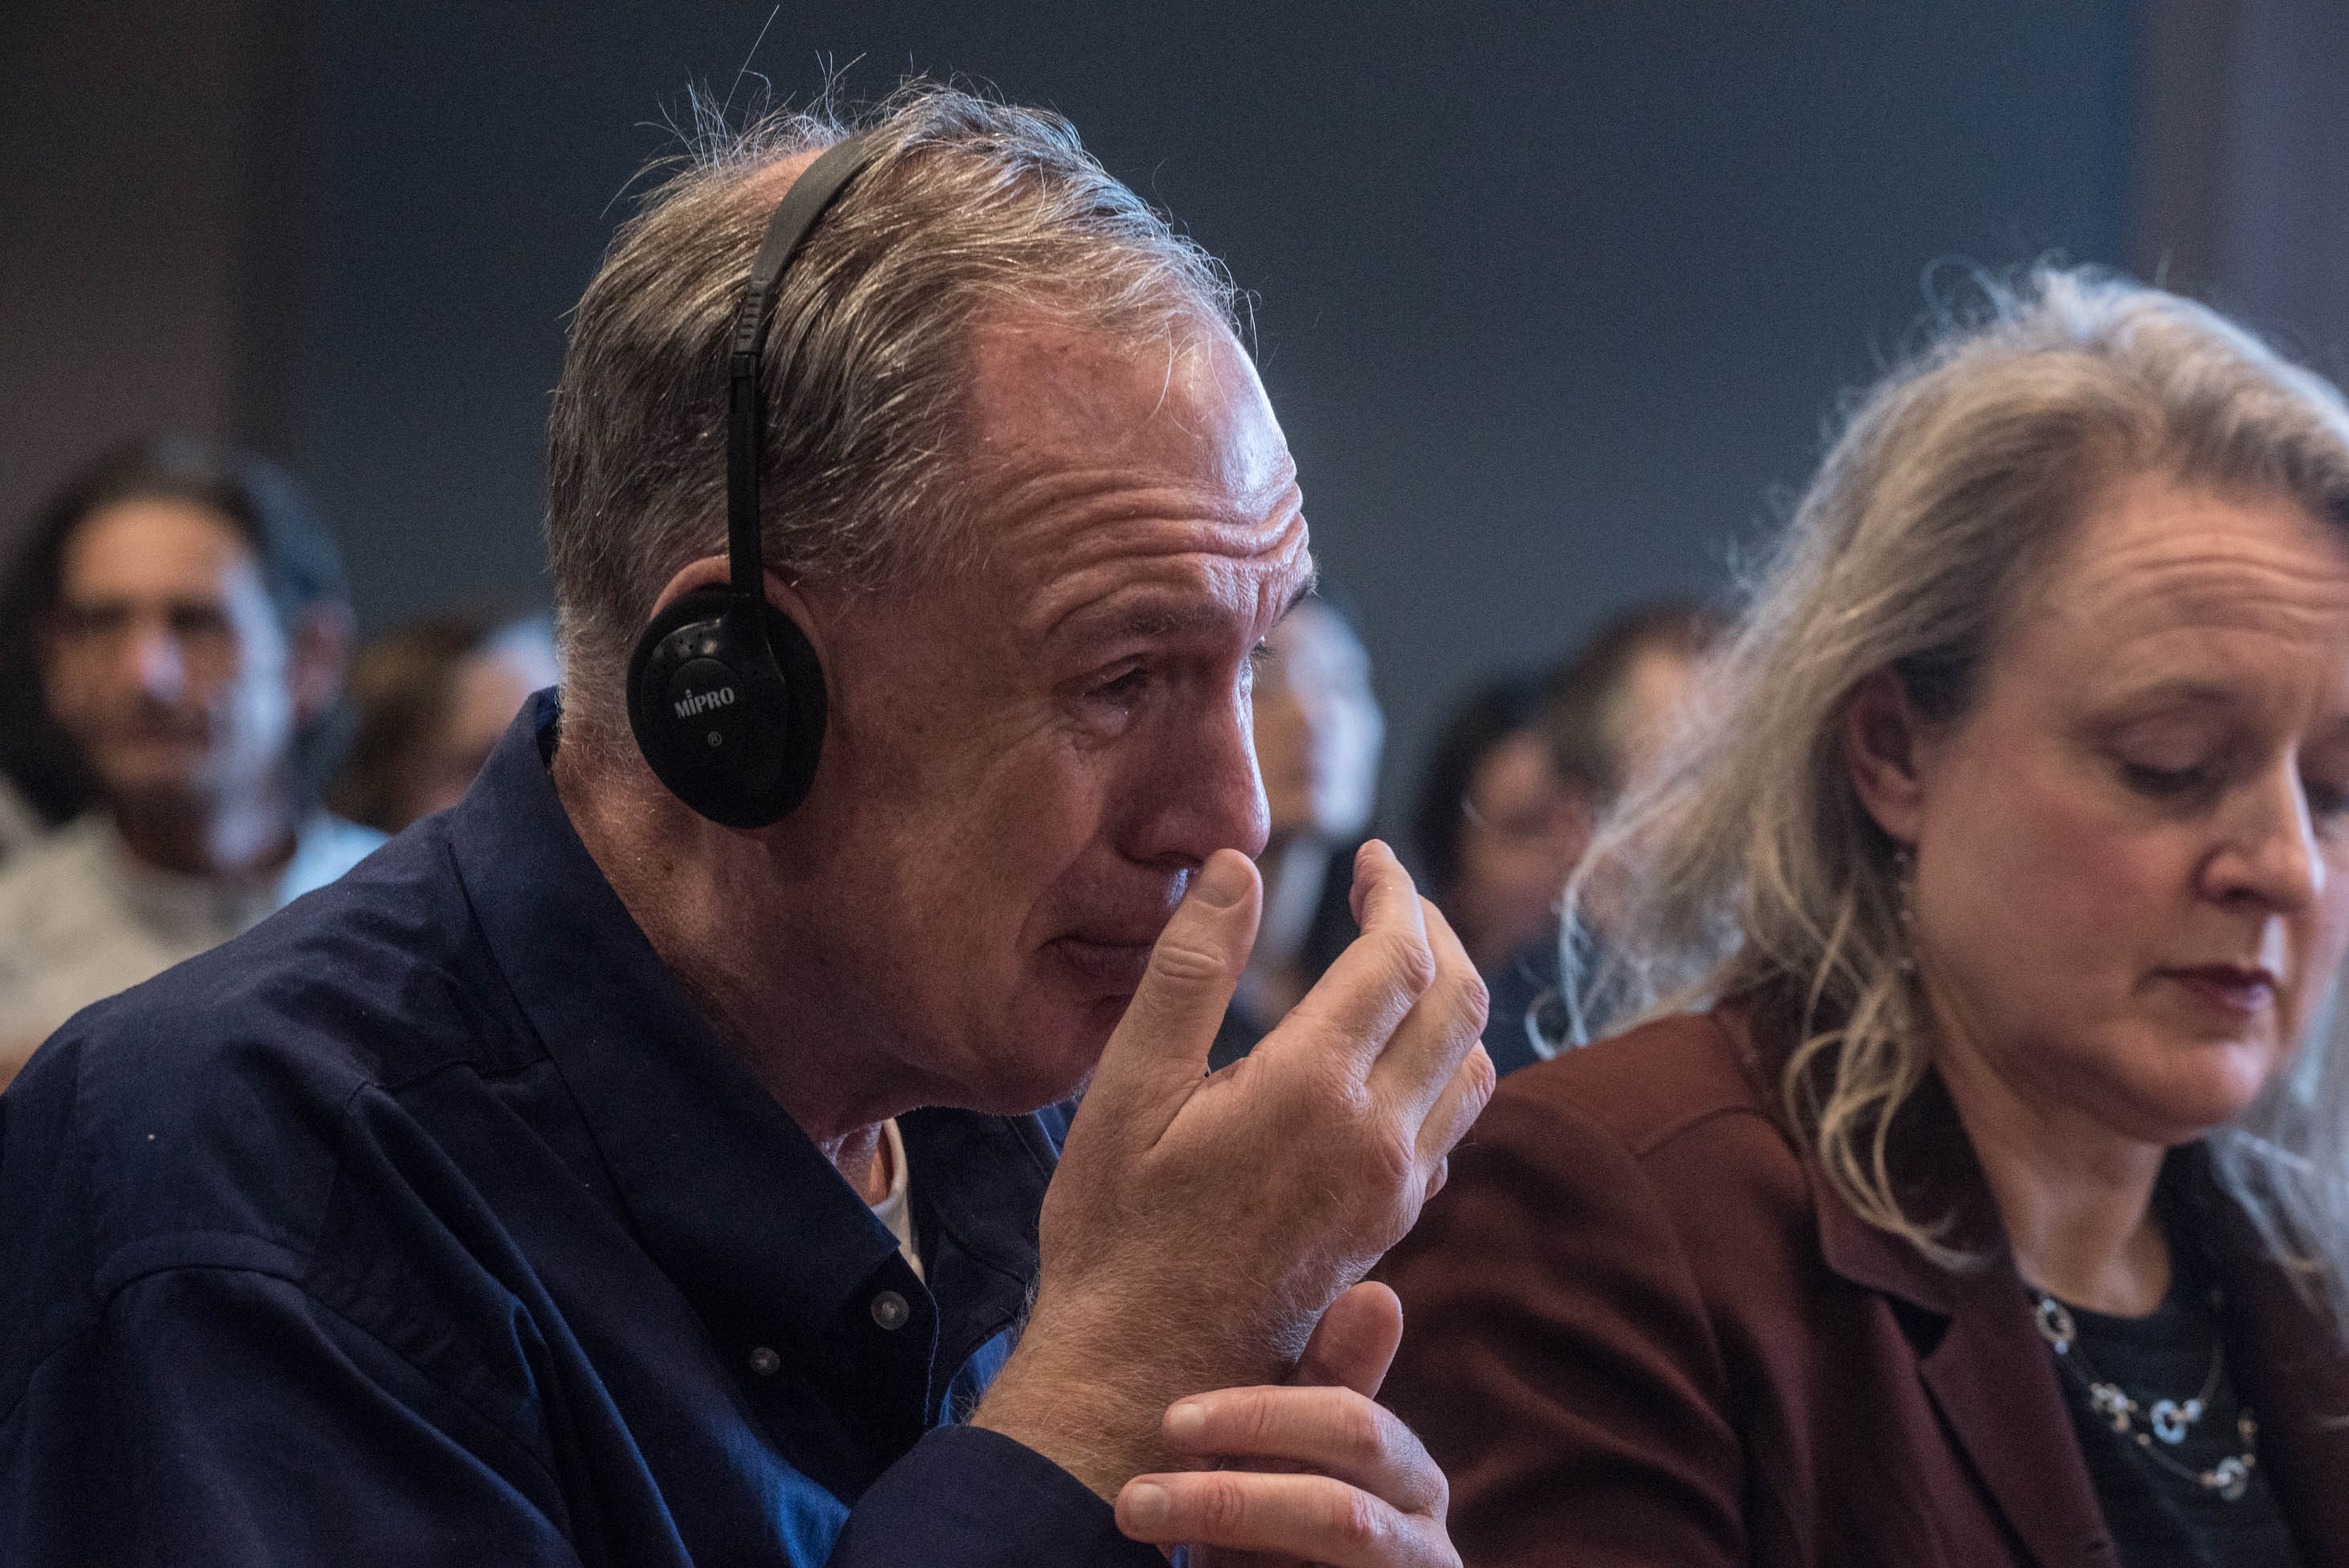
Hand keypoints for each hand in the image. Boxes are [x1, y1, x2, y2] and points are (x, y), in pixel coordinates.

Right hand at [974, 841, 1493, 1497]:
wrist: (1144, 1375)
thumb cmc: (1116, 1232)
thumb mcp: (1126, 1089)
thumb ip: (1188, 970)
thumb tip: (1235, 865)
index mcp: (1314, 1089)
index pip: (1399, 957)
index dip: (1393, 889)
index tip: (1367, 853)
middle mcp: (1377, 1138)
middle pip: (1461, 1000)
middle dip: (1435, 928)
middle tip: (1386, 890)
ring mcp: (1394, 1188)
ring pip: (1473, 1065)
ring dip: (1451, 995)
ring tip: (1395, 957)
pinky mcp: (1390, 1224)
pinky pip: (1452, 1123)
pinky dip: (1440, 1062)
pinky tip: (1385, 1054)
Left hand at [1117, 1283, 1456, 1567]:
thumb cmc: (1290, 1522)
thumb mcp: (1295, 1455)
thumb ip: (1325, 1383)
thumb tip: (1377, 1293)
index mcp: (1407, 1475)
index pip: (1351, 1427)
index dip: (1262, 1419)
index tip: (1171, 1422)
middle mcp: (1423, 1540)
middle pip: (1338, 1512)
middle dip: (1231, 1502)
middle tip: (1134, 1500)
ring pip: (1331, 1548)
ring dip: (1226, 1535)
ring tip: (1138, 1523)